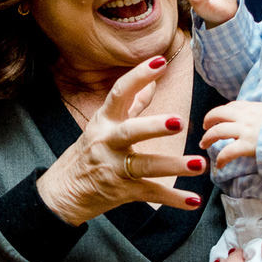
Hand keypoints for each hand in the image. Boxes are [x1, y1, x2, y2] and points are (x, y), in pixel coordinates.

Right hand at [38, 55, 207, 224]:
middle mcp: (107, 143)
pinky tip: (193, 200)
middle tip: (178, 121)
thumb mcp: (103, 125)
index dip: (138, 76)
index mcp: (104, 121)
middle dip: (153, 127)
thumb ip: (131, 104)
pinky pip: (151, 193)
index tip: (160, 61)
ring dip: (173, 166)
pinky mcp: (123, 191)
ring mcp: (114, 168)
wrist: (63, 192)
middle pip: (130, 132)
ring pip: (145, 166)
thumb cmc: (88, 153)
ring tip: (199, 164)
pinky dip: (173, 198)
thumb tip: (152, 82)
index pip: (119, 93)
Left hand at [202, 100, 261, 166]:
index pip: (231, 106)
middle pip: (218, 114)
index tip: (217, 117)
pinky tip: (220, 164)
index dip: (221, 112)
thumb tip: (258, 120)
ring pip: (217, 131)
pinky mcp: (247, 145)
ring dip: (207, 138)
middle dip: (208, 120)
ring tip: (204, 145)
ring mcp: (245, 131)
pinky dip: (220, 159)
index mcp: (254, 107)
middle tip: (205, 128)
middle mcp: (246, 116)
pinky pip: (227, 152)